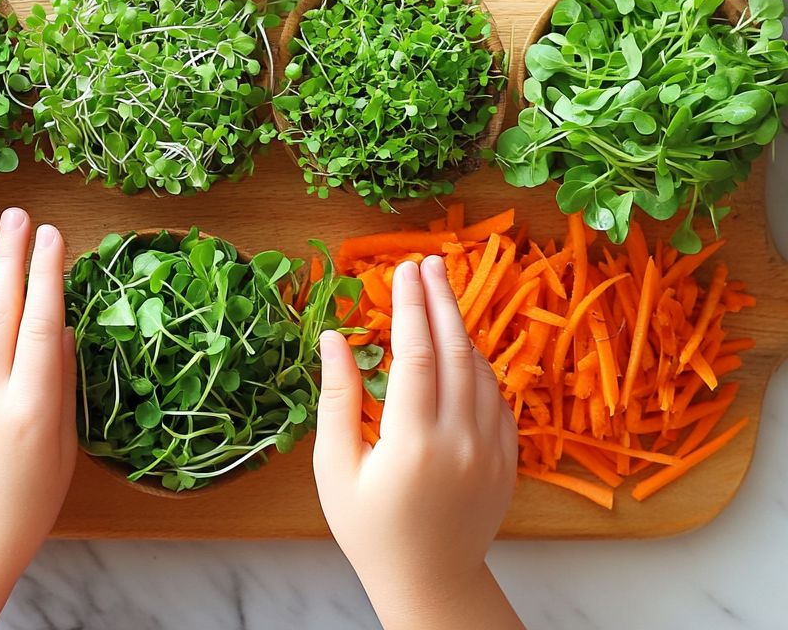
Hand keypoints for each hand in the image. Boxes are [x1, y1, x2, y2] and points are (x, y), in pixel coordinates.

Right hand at [313, 255, 521, 629]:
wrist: (430, 582)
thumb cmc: (370, 528)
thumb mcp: (335, 467)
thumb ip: (337, 398)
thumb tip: (334, 337)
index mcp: (413, 442)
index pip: (417, 354)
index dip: (410, 306)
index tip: (403, 270)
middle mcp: (461, 440)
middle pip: (456, 350)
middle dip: (441, 300)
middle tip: (428, 261)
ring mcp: (491, 450)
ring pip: (482, 371)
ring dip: (462, 328)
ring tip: (441, 294)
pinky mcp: (508, 459)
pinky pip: (497, 397)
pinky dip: (480, 364)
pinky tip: (462, 347)